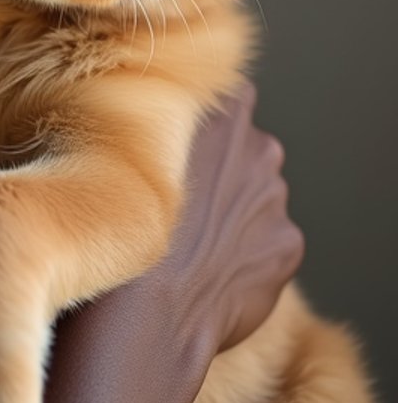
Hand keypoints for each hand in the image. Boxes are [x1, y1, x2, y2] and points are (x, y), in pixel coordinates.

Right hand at [21, 84, 304, 402]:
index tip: (181, 145)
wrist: (142, 305)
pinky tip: (210, 274)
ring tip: (191, 246)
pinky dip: (248, 257)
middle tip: (182, 203)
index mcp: (220, 108)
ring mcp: (275, 197)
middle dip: (225, 169)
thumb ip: (159, 127)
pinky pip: (269, 243)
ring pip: (258, 197)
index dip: (205, 124)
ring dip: (236, 214)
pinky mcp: (287, 244)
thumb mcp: (123, 147)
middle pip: (248, 147)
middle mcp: (257, 143)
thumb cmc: (115, 220)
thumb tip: (151, 131)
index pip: (228, 97)